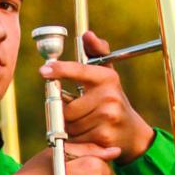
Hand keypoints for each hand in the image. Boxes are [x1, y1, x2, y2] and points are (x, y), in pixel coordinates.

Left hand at [39, 31, 154, 161]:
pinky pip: (75, 140)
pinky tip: (86, 134)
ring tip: (83, 122)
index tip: (44, 70)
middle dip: (65, 112)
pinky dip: (75, 140)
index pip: (79, 70)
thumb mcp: (107, 75)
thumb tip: (87, 35)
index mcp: (107, 78)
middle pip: (67, 108)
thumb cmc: (112, 100)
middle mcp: (109, 97)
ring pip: (69, 125)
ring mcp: (108, 118)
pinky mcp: (104, 138)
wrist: (131, 132)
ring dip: (69, 126)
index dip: (60, 70)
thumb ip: (96, 53)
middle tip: (74, 111)